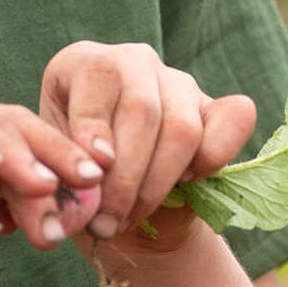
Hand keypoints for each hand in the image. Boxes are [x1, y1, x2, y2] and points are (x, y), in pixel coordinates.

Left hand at [40, 43, 256, 243]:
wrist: (111, 206)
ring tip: (128, 219)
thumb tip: (88, 175)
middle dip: (123, 178)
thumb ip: (61, 169)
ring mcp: (177, 82)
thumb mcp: (53, 172)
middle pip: (142, 111)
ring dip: (156, 185)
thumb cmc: (70, 181)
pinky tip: (185, 184)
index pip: (97, 79)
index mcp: (81, 65)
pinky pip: (235, 118)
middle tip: (105, 224)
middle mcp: (132, 62)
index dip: (94, 126)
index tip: (90, 172)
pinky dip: (215, 157)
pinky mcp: (215, 107)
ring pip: (182, 128)